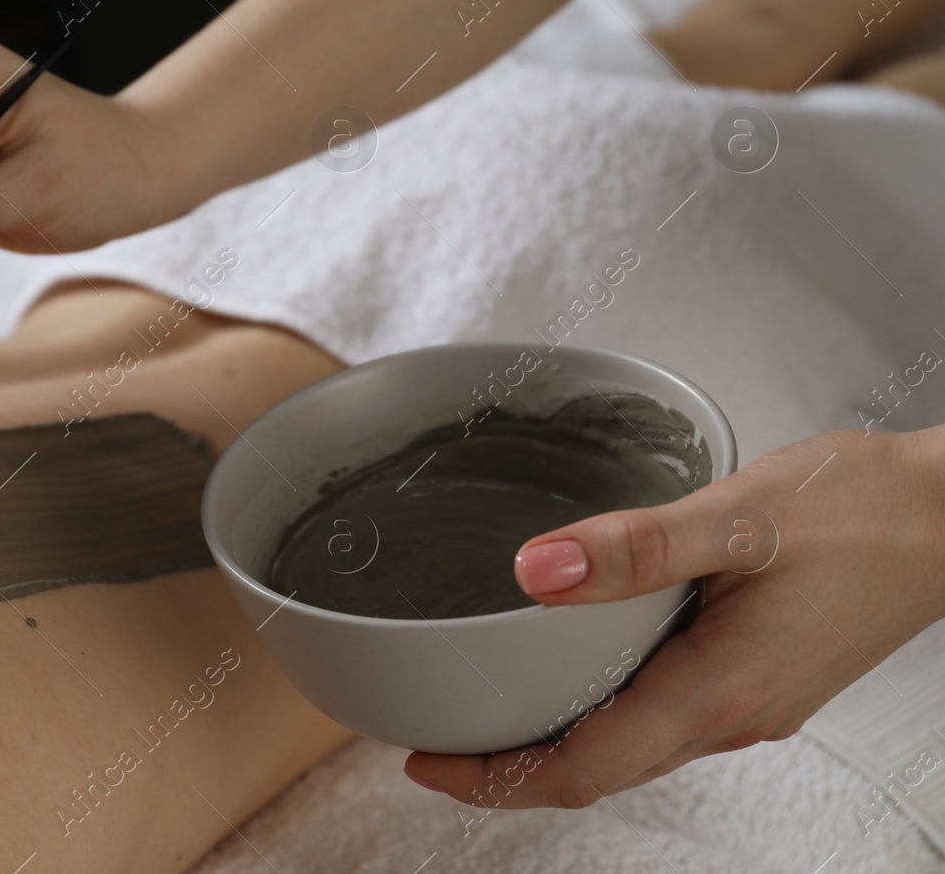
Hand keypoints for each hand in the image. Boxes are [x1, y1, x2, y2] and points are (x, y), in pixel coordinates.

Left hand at [402, 426, 944, 808]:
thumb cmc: (863, 511)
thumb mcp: (741, 517)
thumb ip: (635, 545)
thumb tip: (534, 572)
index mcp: (716, 692)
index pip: (584, 769)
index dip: (495, 777)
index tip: (425, 762)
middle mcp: (731, 715)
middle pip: (598, 770)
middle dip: (509, 767)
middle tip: (437, 738)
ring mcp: (748, 703)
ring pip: (630, 747)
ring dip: (554, 740)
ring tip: (486, 705)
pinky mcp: (759, 677)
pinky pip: (662, 716)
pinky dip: (601, 710)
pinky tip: (574, 669)